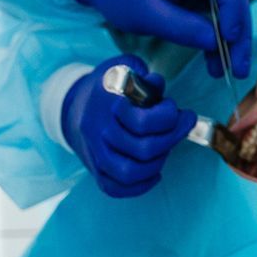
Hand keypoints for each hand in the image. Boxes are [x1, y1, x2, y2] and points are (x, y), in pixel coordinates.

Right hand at [61, 55, 198, 197]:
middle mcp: (98, 132)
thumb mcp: (124, 67)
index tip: (176, 109)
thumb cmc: (109, 85)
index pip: (142, 122)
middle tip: (182, 125)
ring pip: (129, 172)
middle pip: (143, 149)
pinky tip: (154, 171)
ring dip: (158, 162)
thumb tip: (157, 85)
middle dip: (172, 138)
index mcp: (105, 105)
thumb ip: (143, 75)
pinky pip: (115, 188)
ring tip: (167, 146)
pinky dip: (139, 185)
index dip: (167, 117)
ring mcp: (95, 154)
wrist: (74, 105)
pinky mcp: (96, 170)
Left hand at [65, 0, 251, 77]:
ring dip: (230, 40)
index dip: (234, 7)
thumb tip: (214, 41)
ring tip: (228, 72)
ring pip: (228, 9)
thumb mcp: (144, 12)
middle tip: (238, 67)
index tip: (229, 36)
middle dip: (238, 33)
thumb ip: (180, 26)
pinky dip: (215, 38)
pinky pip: (214, 15)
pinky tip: (214, 62)